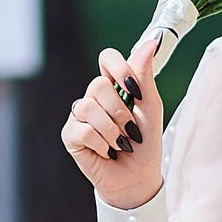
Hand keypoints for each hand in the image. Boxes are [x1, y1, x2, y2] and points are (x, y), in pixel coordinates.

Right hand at [62, 37, 164, 210]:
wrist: (137, 178)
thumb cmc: (145, 143)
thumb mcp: (151, 109)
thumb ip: (145, 77)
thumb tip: (149, 43)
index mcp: (113, 86)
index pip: (107, 58)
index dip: (119, 68)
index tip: (134, 89)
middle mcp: (93, 97)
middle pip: (99, 84)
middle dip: (120, 111)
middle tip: (130, 130)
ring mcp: (79, 116)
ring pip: (89, 107)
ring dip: (112, 131)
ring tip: (120, 144)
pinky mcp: (70, 135)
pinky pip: (83, 130)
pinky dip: (101, 144)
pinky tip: (106, 152)